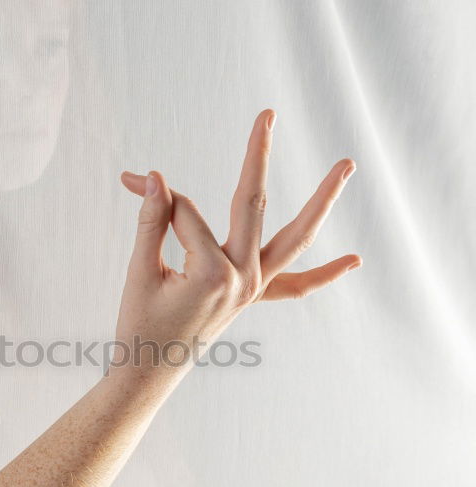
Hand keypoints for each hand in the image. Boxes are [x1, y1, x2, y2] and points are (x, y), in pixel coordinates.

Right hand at [112, 109, 360, 377]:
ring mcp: (253, 289)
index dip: (156, 197)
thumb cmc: (139, 324)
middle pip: (251, 204)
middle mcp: (241, 279)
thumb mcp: (139, 272)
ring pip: (294, 240)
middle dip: (257, 156)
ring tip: (346, 165)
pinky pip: (294, 286)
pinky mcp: (253, 297)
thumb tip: (153, 177)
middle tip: (267, 114)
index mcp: (211, 273)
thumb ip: (151, 221)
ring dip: (321, 202)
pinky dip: (324, 274)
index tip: (132, 182)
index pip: (185, 215)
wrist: (148, 372)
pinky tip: (354, 260)